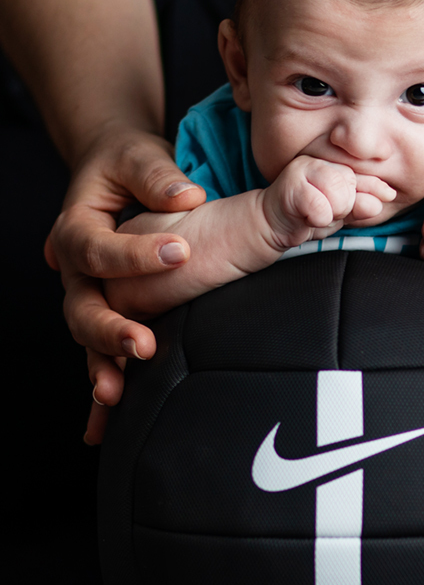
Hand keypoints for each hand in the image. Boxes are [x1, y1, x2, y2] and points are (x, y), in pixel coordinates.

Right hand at [46, 126, 206, 443]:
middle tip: (142, 343)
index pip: (98, 249)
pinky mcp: (107, 315)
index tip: (181, 252)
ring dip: (102, 366)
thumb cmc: (126, 164)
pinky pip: (101, 355)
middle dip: (110, 328)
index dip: (136, 254)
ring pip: (87, 338)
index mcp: (77, 228)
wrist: (112, 173)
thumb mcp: (138, 156)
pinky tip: (102, 428)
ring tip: (118, 393)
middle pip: (81, 307)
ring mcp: (89, 297)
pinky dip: (103, 388)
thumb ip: (158, 176)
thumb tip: (187, 195)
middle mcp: (75, 270)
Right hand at [261, 155, 394, 249]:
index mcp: (336, 163)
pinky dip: (317, 219)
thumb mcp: (342, 212)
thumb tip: (386, 197)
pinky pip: (320, 208)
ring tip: (317, 213)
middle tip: (328, 210)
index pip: (365, 174)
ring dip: (331, 214)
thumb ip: (362, 204)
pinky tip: (305, 216)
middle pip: (353, 187)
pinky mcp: (291, 183)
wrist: (272, 222)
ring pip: (340, 195)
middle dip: (345, 207)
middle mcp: (321, 159)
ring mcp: (305, 167)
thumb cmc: (308, 215)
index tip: (387, 194)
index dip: (376, 188)